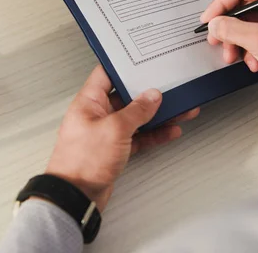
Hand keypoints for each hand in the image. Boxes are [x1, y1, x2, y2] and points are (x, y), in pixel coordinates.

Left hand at [45, 66, 198, 210]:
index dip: (124, 66)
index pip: (106, 74)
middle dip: (150, 94)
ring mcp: (106, 132)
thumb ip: (136, 111)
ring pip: (136, 118)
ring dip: (158, 115)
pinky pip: (138, 136)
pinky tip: (170, 131)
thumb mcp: (115, 129)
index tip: (143, 60)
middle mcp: (97, 114)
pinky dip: (154, 134)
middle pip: (127, 97)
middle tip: (171, 87)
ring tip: (181, 110)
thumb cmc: (82, 161)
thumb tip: (152, 96)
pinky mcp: (115, 149)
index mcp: (89, 102)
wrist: (76, 196)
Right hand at [202, 0, 257, 89]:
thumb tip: (213, 24)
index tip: (208, 20)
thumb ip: (232, 30)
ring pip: (248, 21)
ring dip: (238, 41)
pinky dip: (250, 45)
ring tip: (234, 56)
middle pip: (242, 5)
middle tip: (217, 41)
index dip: (220, 4)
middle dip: (229, 28)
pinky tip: (252, 60)